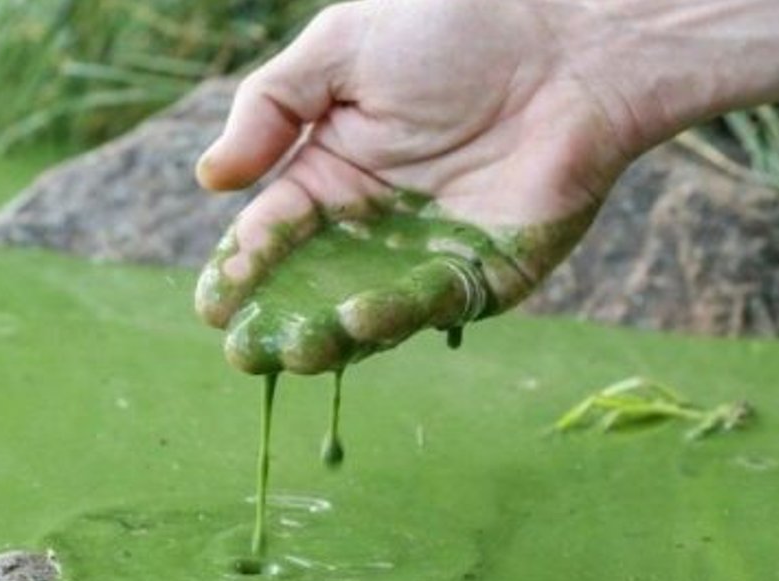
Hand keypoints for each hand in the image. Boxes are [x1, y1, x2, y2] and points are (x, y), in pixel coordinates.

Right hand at [192, 0, 661, 340]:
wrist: (568, 42)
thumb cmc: (453, 28)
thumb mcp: (341, 49)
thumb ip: (272, 107)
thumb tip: (211, 179)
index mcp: (331, 173)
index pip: (272, 235)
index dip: (240, 270)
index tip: (212, 304)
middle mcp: (373, 225)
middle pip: (311, 289)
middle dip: (276, 323)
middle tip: (244, 350)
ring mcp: (427, 256)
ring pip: (365, 312)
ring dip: (329, 336)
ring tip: (296, 346)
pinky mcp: (484, 277)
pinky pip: (432, 306)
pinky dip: (395, 317)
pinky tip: (358, 317)